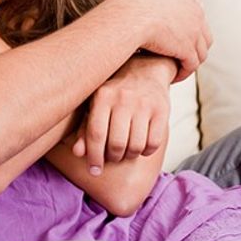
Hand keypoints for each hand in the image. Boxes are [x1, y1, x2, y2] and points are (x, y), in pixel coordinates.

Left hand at [72, 55, 173, 174]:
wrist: (146, 69)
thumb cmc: (115, 93)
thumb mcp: (96, 105)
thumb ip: (85, 129)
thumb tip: (78, 153)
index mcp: (102, 95)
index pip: (96, 134)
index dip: (94, 157)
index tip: (94, 170)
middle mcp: (123, 98)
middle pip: (116, 144)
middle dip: (113, 158)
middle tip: (112, 157)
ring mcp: (144, 103)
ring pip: (136, 146)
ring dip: (129, 156)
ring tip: (126, 151)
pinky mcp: (162, 109)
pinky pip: (153, 144)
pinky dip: (146, 151)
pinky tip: (141, 145)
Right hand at [105, 0, 210, 81]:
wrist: (129, 15)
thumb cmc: (128, 0)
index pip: (198, 15)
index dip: (190, 28)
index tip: (178, 37)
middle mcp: (196, 14)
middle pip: (204, 35)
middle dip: (195, 47)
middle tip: (182, 56)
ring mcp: (194, 33)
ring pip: (200, 53)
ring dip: (190, 62)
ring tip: (179, 68)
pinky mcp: (187, 50)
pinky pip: (191, 66)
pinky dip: (184, 72)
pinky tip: (174, 76)